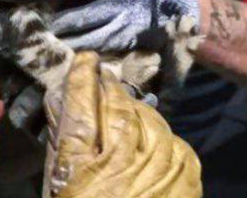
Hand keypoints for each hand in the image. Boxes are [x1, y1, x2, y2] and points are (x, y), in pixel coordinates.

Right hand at [42, 52, 201, 197]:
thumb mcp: (61, 189)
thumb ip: (67, 150)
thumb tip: (67, 106)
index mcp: (82, 171)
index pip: (81, 109)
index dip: (82, 79)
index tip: (84, 61)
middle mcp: (122, 166)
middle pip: (118, 109)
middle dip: (109, 87)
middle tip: (104, 75)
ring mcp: (159, 172)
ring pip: (149, 120)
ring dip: (136, 108)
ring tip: (125, 102)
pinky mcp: (185, 181)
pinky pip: (174, 141)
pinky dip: (162, 133)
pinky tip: (152, 132)